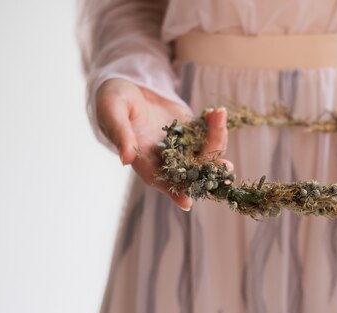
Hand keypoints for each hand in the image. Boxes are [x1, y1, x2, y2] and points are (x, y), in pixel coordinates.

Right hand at [96, 78, 232, 209]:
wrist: (128, 86)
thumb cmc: (113, 100)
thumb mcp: (111, 111)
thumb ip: (119, 133)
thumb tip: (125, 159)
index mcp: (143, 159)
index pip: (158, 180)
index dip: (173, 192)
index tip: (187, 202)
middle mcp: (165, 157)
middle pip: (189, 171)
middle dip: (209, 171)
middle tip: (225, 166)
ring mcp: (181, 144)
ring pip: (203, 153)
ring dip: (217, 143)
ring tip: (220, 121)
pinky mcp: (191, 130)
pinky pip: (207, 133)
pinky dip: (215, 126)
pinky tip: (218, 112)